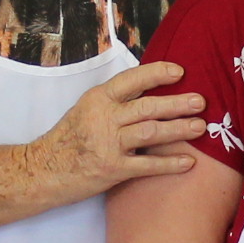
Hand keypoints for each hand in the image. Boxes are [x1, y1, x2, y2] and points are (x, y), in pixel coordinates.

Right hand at [25, 60, 207, 202]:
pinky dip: (170, 164)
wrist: (43, 170)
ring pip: (151, 132)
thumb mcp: (86, 110)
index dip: (158, 73)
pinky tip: (189, 162)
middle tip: (201, 101)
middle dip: (177, 103)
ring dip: (179, 129)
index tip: (180, 72)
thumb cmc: (68, 140)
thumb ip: (114, 102)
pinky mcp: (112, 169)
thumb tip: (149, 92)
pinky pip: (147, 165)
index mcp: (98, 98)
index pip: (132, 79)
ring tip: (200, 126)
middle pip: (148, 106)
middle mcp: (104, 117)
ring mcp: (108, 143)